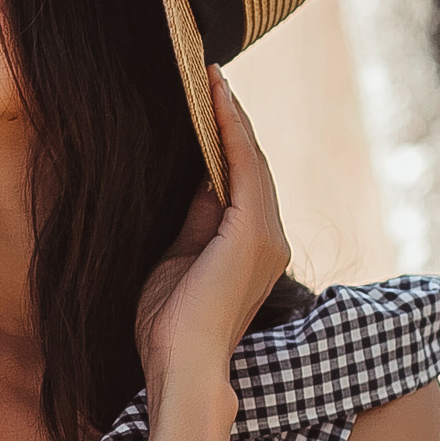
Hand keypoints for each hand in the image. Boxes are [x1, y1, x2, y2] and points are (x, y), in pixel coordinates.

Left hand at [136, 71, 287, 390]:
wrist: (180, 365)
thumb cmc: (170, 325)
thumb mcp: (178, 258)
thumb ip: (194, 219)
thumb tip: (196, 180)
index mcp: (251, 248)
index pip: (240, 182)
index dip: (226, 140)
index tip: (208, 103)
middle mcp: (269, 239)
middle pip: (251, 165)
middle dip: (231, 119)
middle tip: (209, 76)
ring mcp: (266, 236)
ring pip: (250, 161)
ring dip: (231, 116)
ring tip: (211, 77)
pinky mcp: (253, 233)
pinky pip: (242, 169)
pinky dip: (229, 132)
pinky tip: (216, 101)